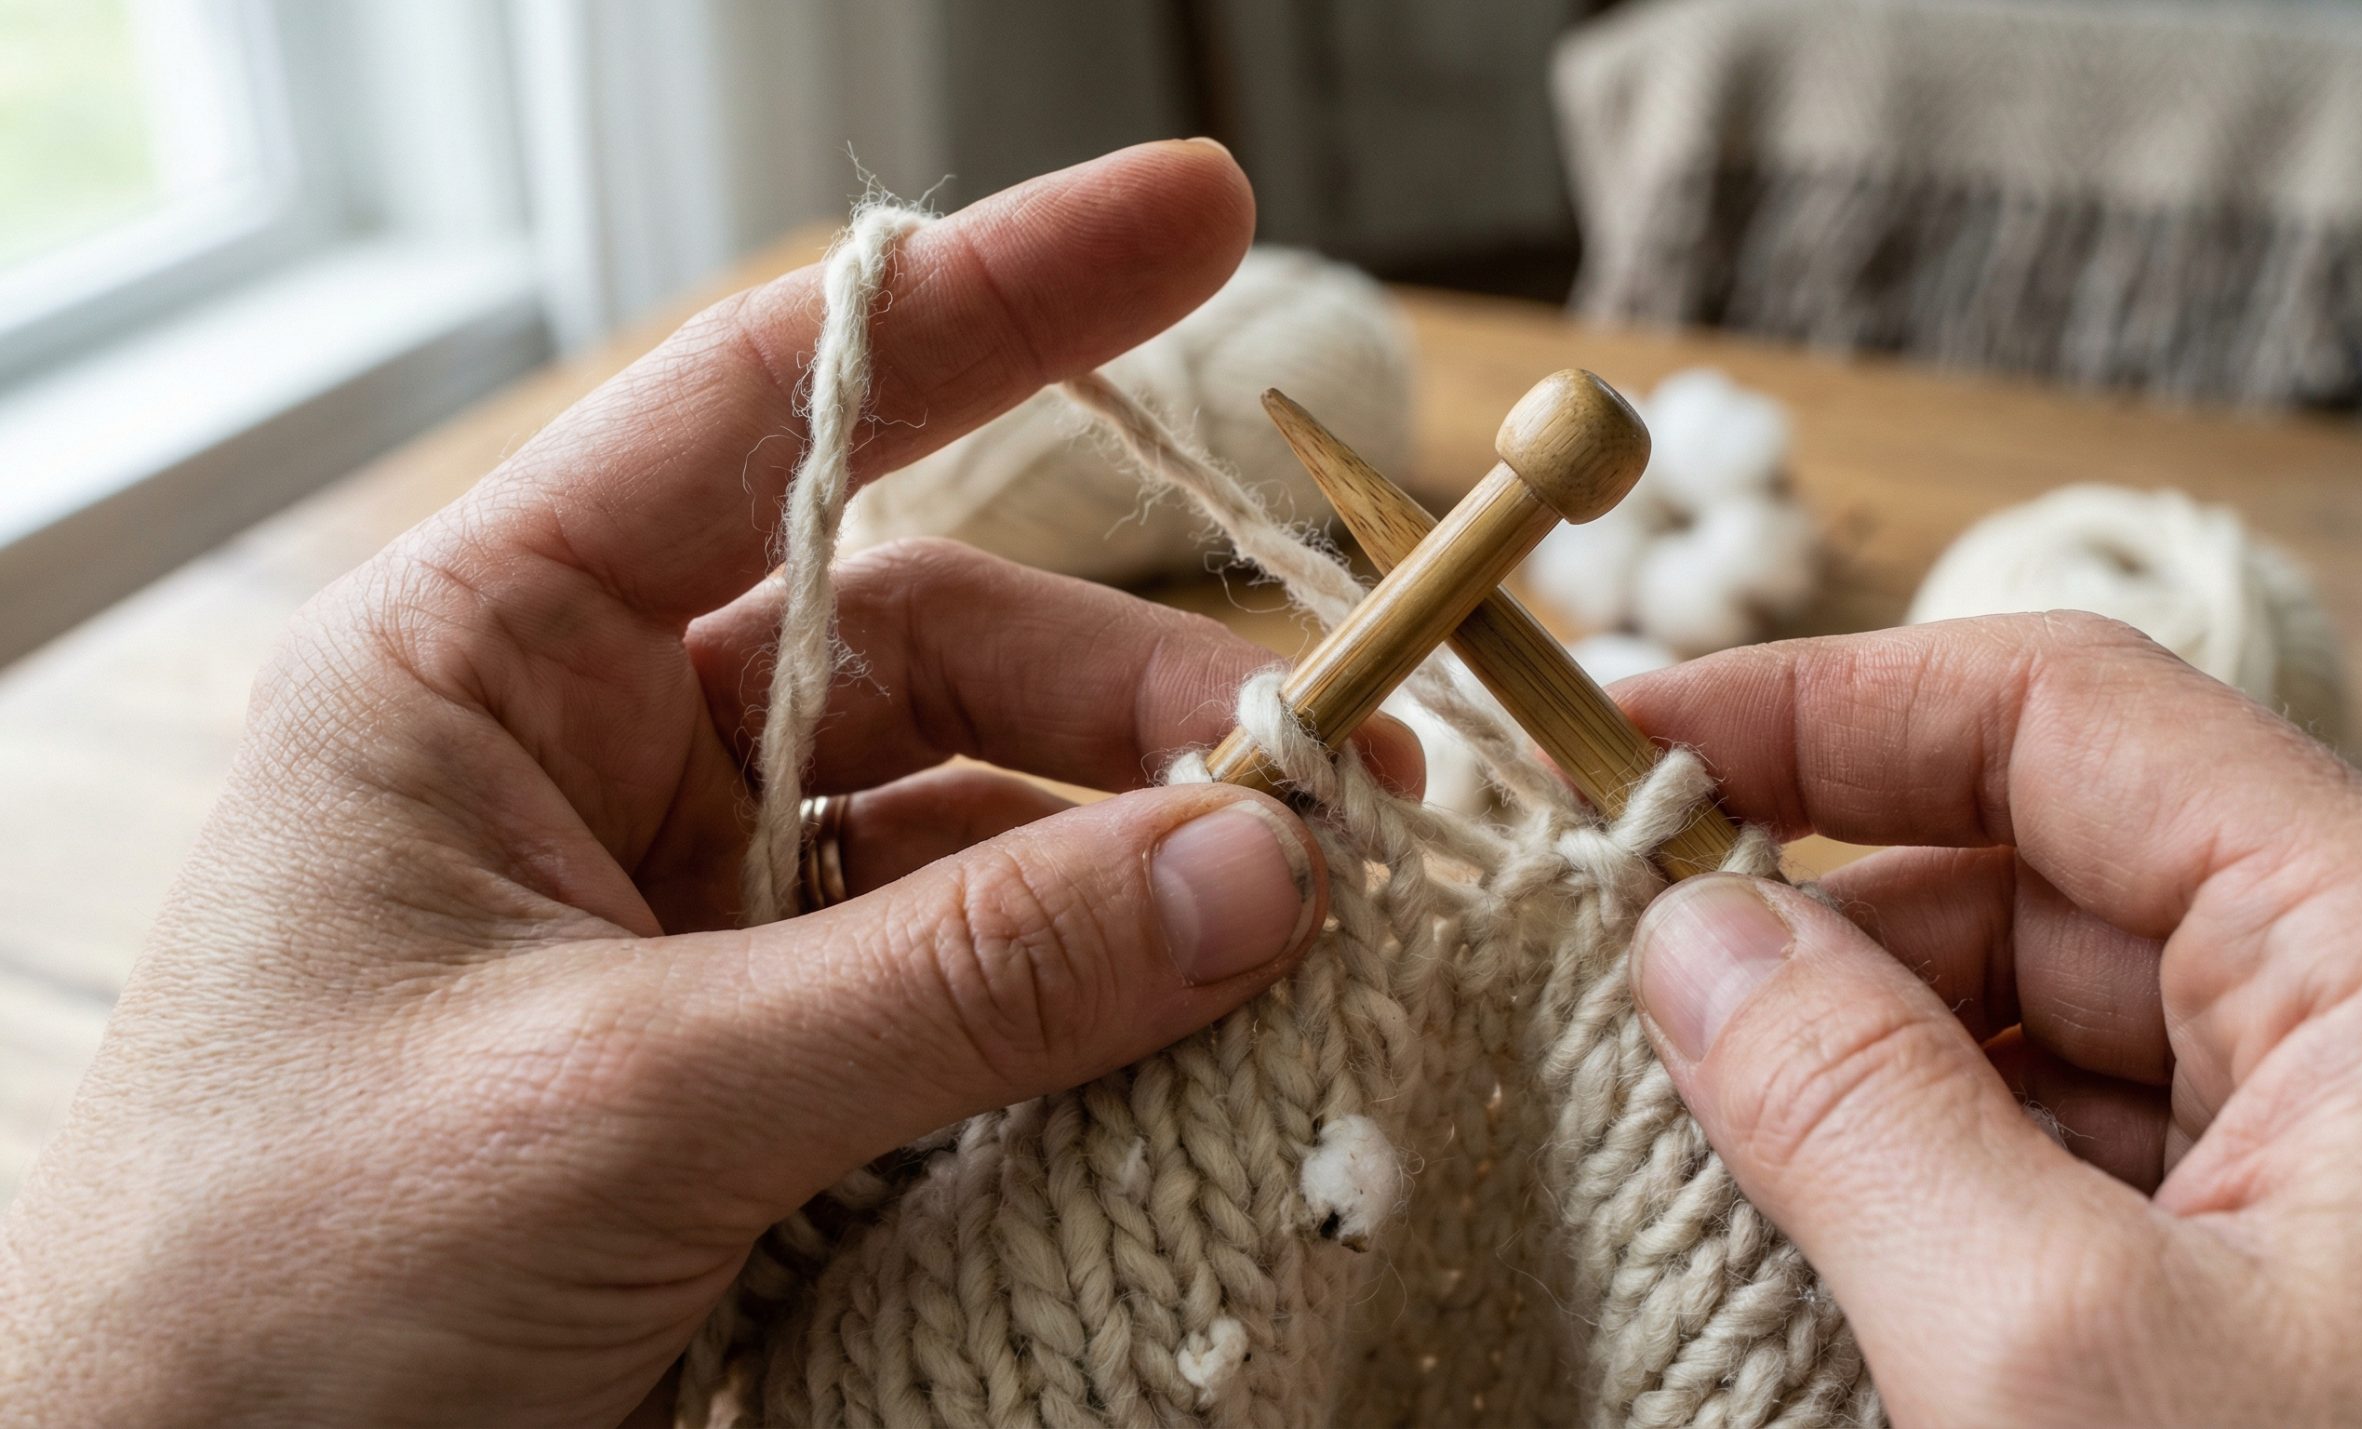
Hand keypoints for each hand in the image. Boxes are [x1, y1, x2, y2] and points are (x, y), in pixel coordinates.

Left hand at [0, 142, 1409, 1428]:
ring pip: (981, 826)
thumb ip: (952, 983)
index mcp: (488, 662)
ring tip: (1304, 923)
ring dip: (1147, 866)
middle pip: (938, 644)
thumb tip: (1258, 869)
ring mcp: (693, 920)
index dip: (996, 301)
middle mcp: (603, 759)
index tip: (1199, 215)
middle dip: (1142, 696)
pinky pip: (975, 987)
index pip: (770, 411)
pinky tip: (1205, 1029)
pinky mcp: (763, 1068)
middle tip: (1335, 783)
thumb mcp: (619, 1104)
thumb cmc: (275, 1298)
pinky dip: (1100, 1004)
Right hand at [1621, 613, 2361, 1425]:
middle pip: (2055, 860)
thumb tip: (1690, 929)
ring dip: (1874, 1047)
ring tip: (1707, 1118)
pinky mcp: (2326, 1260)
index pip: (2065, 718)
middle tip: (1627, 965)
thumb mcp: (2047, 1363)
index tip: (1631, 742)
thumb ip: (1847, 1108)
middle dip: (1831, 906)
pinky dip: (1948, 1161)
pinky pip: (2100, 1142)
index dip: (1824, 706)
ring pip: (2065, 1009)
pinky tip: (1828, 1222)